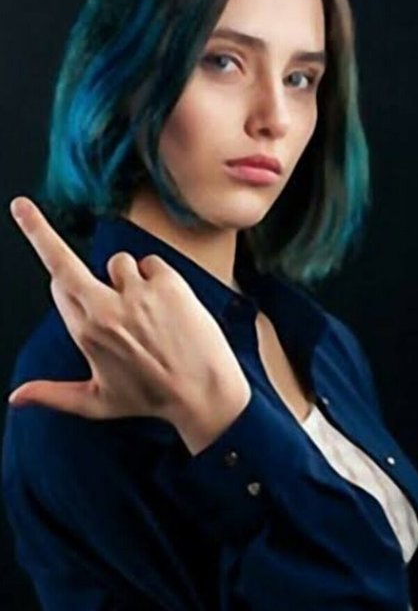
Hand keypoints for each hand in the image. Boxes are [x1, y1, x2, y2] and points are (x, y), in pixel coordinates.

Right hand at [8, 197, 250, 437]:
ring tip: (146, 311)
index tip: (22, 230)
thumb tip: (15, 397)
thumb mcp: (97, 402)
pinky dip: (155, 277)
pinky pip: (150, 263)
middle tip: (22, 207)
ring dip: (126, 278)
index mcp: (86, 334)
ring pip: (117, 262)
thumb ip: (52, 394)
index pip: (56, 286)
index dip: (56, 274)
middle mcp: (106, 310)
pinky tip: (166, 305)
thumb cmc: (153, 399)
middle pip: (62, 261)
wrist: (204, 394)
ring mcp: (137, 294)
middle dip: (38, 230)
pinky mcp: (167, 283)